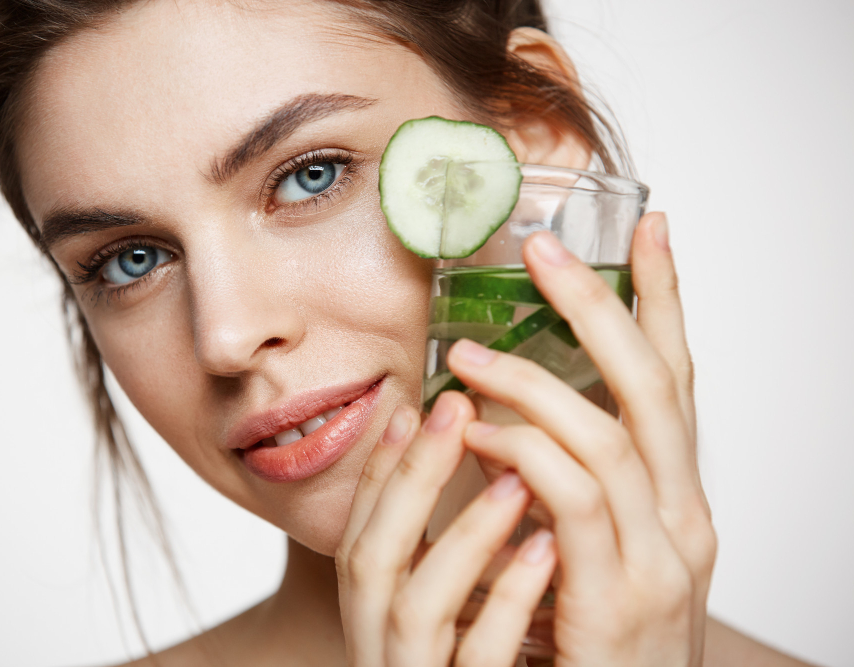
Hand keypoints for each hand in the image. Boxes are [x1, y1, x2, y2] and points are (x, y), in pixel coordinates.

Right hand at [335, 391, 558, 665]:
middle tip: (458, 407)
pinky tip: (545, 550)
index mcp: (369, 623)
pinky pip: (478, 659)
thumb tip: (450, 471)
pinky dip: (507, 601)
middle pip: (372, 559)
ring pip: (417, 607)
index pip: (359, 536)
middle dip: (411, 478)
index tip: (414, 408)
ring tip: (518, 476)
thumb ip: (429, 565)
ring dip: (463, 533)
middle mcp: (377, 651)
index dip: (379, 471)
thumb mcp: (432, 624)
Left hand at [451, 213, 716, 666]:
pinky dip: (521, 453)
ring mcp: (660, 559)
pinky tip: (476, 431)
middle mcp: (684, 518)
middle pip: (652, 387)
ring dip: (533, 382)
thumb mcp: (593, 551)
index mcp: (676, 499)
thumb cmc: (593, 639)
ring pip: (607, 436)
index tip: (645, 231)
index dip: (661, 302)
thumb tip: (512, 414)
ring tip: (468, 355)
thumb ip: (571, 486)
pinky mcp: (617, 599)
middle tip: (544, 250)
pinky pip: (571, 501)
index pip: (673, 381)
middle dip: (601, 308)